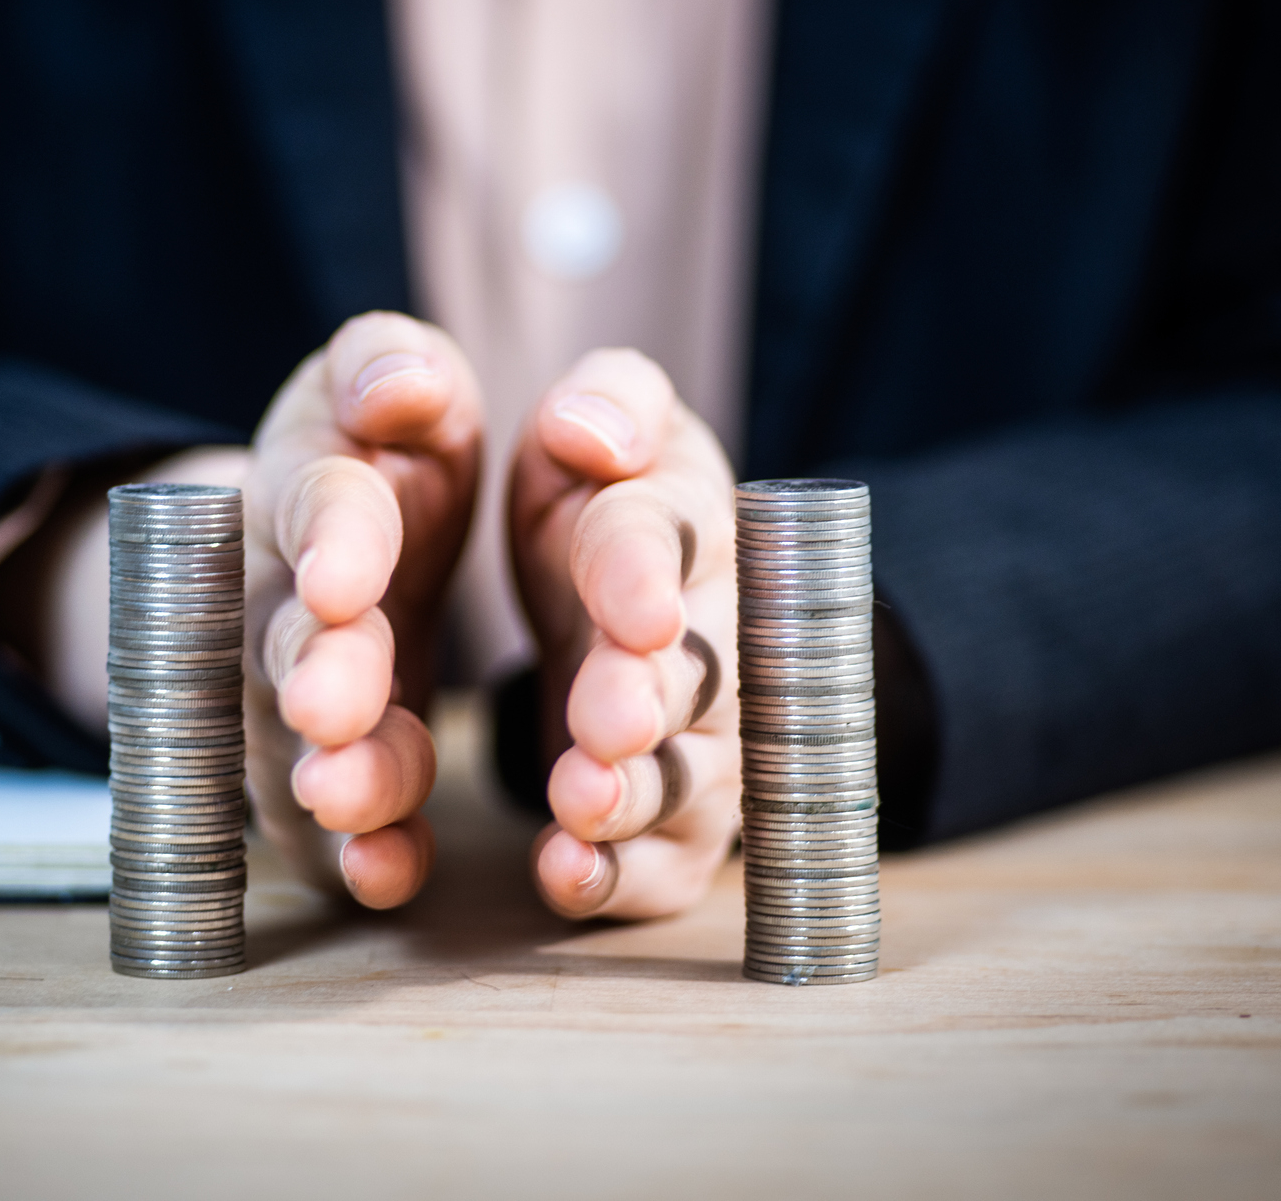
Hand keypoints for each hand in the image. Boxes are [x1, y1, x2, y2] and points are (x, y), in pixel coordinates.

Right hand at [240, 313, 480, 907]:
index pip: (320, 503)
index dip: (331, 538)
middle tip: (334, 706)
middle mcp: (286, 598)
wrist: (344, 539)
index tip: (344, 575)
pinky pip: (340, 823)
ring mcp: (297, 697)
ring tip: (349, 798)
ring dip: (336, 773)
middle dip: (316, 672)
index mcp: (316, 488)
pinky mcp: (335, 772)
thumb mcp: (399, 388)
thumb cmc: (387, 449)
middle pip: (291, 639)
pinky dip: (362, 852)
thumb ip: (393, 370)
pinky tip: (385, 873)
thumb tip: (404, 380)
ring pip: (303, 743)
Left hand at [508, 349, 739, 919]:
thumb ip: (607, 404)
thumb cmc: (602, 496)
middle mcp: (711, 636)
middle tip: (607, 720)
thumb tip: (592, 425)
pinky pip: (664, 862)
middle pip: (698, 671)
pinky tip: (568, 875)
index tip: (634, 608)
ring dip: (637, 795)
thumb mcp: (598, 425)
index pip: (668, 533)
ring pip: (687, 775)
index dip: (646, 571)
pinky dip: (619, 877)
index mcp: (683, 523)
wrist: (631, 595)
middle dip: (653, 697)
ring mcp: (703, 737)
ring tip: (582, 804)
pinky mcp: (677, 822)